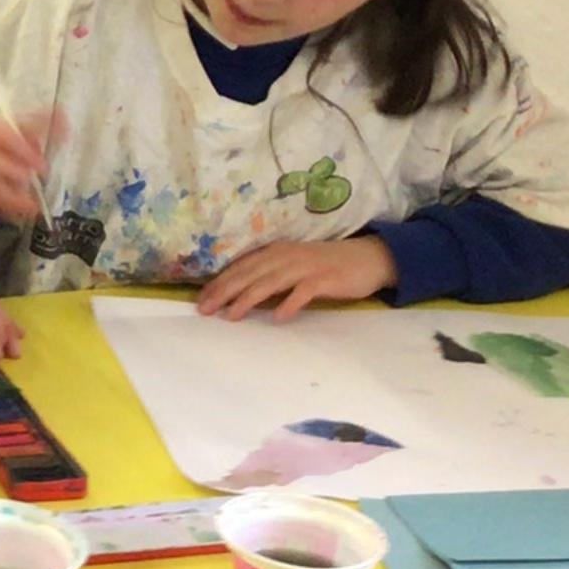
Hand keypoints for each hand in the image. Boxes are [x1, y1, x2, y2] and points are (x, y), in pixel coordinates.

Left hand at [196, 235, 398, 321]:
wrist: (367, 258)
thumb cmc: (326, 266)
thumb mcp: (293, 266)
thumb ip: (270, 276)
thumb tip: (240, 295)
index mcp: (276, 252)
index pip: (241, 267)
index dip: (220, 283)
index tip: (201, 300)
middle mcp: (287, 256)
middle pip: (250, 274)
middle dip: (225, 291)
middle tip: (205, 309)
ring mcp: (306, 266)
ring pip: (271, 282)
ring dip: (249, 298)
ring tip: (232, 315)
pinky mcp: (326, 279)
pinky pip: (304, 291)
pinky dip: (290, 303)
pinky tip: (278, 316)